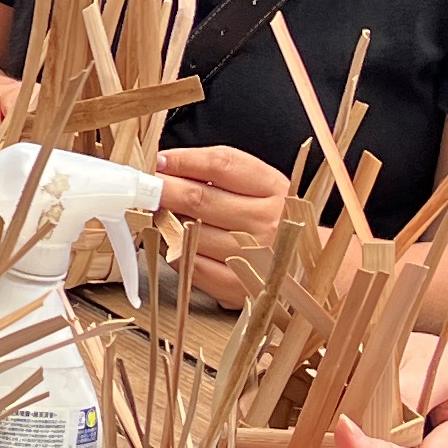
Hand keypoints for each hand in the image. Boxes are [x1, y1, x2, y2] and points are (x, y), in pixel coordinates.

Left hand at [149, 143, 287, 306]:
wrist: (301, 266)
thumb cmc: (269, 218)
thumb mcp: (258, 186)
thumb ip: (218, 172)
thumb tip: (165, 164)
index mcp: (273, 188)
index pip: (221, 164)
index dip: (183, 160)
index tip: (159, 160)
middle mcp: (267, 220)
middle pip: (199, 198)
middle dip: (163, 189)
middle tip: (145, 187)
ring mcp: (253, 256)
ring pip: (188, 232)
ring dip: (166, 223)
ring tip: (163, 216)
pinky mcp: (236, 287)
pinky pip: (188, 264)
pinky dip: (172, 250)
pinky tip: (175, 242)